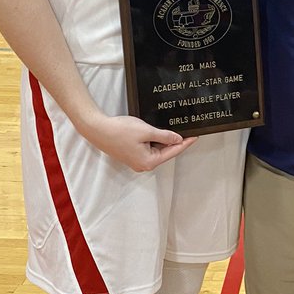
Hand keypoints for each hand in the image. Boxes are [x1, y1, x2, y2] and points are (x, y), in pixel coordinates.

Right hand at [82, 113, 197, 171]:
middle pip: (165, 152)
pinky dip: (154, 140)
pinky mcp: (131, 154)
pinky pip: (148, 148)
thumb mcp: (146, 131)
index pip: (173, 152)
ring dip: (163, 140)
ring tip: (170, 129)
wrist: (98, 129)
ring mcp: (136, 160)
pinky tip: (156, 132)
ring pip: (156, 150)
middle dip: (174, 142)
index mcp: (149, 162)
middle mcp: (143, 165)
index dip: (185, 143)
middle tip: (186, 130)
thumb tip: (177, 139)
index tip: (195, 137)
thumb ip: (164, 136)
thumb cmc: (119, 131)